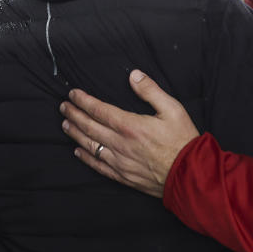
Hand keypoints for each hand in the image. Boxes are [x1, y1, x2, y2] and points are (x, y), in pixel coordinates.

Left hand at [59, 70, 200, 197]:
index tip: (73, 94)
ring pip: (90, 146)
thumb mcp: (173, 109)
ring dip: (75, 134)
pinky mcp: (123, 176)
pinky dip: (86, 158)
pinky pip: (98, 166)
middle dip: (74, 115)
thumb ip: (151, 91)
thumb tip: (134, 75)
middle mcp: (120, 143)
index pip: (99, 110)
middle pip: (89, 127)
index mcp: (130, 125)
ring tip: (65, 125)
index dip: (83, 101)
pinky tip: (78, 152)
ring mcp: (120, 161)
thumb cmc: (183, 141)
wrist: (189, 175)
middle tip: (63, 107)